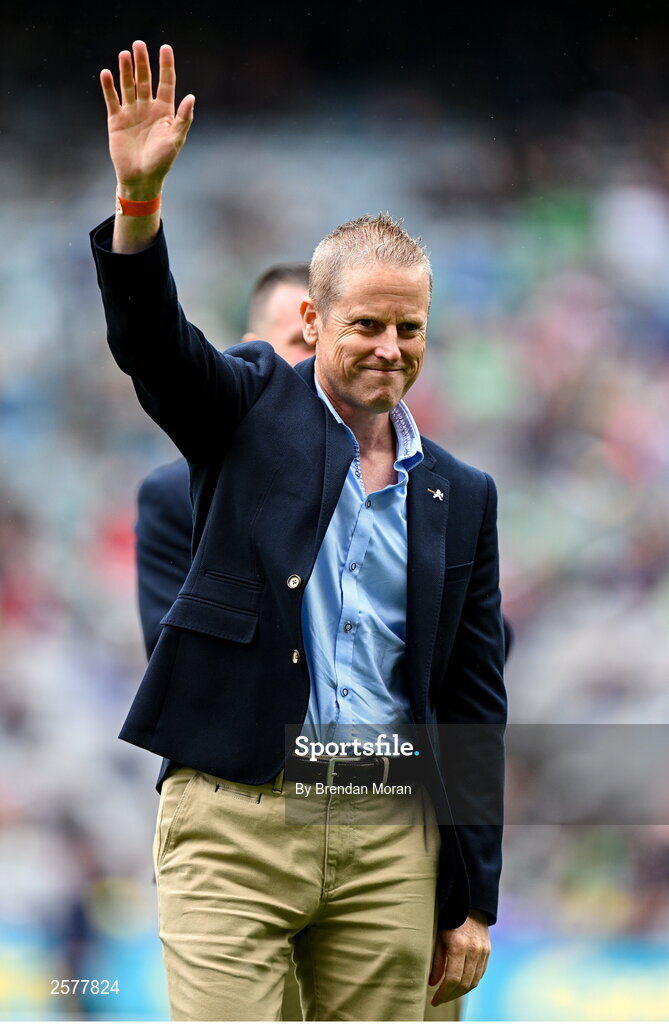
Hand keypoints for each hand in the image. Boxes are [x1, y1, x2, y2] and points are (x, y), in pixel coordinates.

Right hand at [100, 41, 194, 198]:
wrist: (141, 178)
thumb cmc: (162, 162)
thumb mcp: (176, 140)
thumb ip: (183, 119)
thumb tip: (191, 97)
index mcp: (164, 111)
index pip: (166, 83)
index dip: (166, 65)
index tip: (165, 47)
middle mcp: (148, 108)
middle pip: (145, 79)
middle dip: (142, 62)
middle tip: (139, 44)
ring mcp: (131, 113)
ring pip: (128, 86)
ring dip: (126, 70)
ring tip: (124, 54)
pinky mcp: (116, 120)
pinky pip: (112, 100)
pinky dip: (109, 87)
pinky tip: (106, 73)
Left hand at [428, 909, 490, 1005]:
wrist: (469, 903)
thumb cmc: (449, 919)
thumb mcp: (438, 936)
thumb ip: (437, 961)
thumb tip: (433, 983)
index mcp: (459, 945)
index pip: (453, 979)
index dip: (443, 993)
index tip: (434, 1000)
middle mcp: (474, 950)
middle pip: (464, 984)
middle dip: (450, 996)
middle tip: (439, 1000)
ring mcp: (483, 951)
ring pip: (474, 982)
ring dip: (460, 992)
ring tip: (448, 994)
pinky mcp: (488, 951)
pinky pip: (480, 974)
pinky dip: (470, 982)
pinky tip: (459, 984)